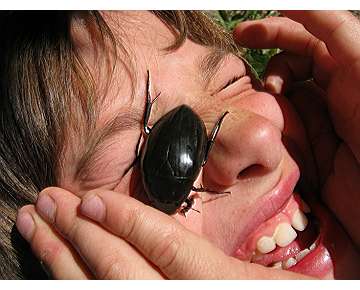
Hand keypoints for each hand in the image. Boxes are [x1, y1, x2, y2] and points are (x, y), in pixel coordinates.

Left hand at [16, 187, 307, 278]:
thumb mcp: (273, 283)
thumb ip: (225, 264)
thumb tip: (162, 233)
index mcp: (229, 288)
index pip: (167, 248)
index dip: (127, 220)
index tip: (90, 199)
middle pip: (123, 275)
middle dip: (80, 237)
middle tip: (47, 203)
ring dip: (63, 263)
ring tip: (37, 228)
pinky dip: (75, 288)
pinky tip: (58, 271)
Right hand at [233, 11, 359, 247]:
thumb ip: (333, 29)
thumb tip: (297, 4)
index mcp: (347, 67)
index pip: (305, 38)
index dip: (273, 31)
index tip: (241, 35)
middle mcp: (331, 91)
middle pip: (289, 68)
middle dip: (270, 68)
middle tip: (257, 85)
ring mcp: (318, 121)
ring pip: (281, 100)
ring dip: (268, 101)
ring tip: (265, 113)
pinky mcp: (309, 150)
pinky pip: (281, 132)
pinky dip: (268, 128)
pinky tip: (266, 133)